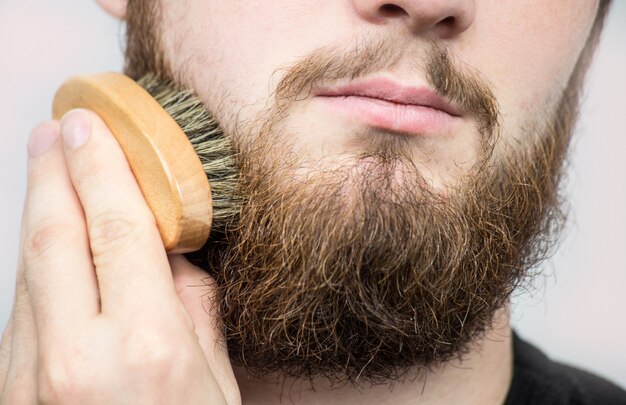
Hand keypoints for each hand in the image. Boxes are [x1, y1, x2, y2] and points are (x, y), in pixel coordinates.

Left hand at [0, 110, 240, 404]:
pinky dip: (34, 265)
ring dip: (37, 214)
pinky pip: (20, 311)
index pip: (119, 229)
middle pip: (56, 238)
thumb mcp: (216, 383)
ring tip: (48, 172)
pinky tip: (47, 244)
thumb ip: (193, 308)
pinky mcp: (11, 394)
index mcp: (148, 350)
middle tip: (55, 129)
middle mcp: (78, 359)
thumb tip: (171, 254)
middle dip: (53, 173)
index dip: (102, 168)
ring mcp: (31, 380)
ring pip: (27, 271)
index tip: (90, 126)